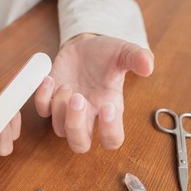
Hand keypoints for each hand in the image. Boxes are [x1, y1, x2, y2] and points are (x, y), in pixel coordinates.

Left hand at [35, 34, 153, 151]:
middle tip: (78, 98)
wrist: (84, 46)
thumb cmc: (106, 55)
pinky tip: (49, 79)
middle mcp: (88, 117)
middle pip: (80, 144)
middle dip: (76, 126)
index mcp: (109, 110)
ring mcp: (66, 111)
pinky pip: (42, 110)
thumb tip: (148, 66)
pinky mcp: (50, 100)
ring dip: (60, 108)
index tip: (107, 106)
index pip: (112, 140)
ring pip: (59, 130)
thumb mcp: (124, 52)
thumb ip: (137, 58)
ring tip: (67, 85)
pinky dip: (42, 98)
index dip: (109, 132)